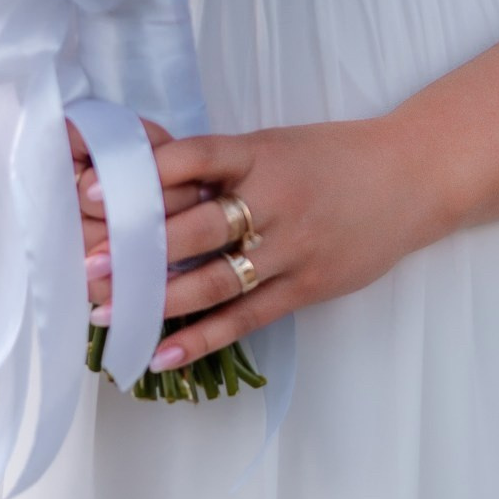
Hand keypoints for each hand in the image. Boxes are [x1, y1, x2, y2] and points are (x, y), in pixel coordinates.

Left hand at [81, 118, 429, 372]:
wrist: (411, 178)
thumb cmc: (333, 157)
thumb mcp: (275, 145)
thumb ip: (221, 165)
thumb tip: (147, 179)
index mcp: (261, 154)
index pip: (194, 158)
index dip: (142, 176)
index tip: (90, 192)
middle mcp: (276, 199)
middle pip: (197, 228)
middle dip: (138, 250)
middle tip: (88, 268)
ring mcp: (294, 247)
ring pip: (218, 280)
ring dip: (159, 301)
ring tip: (110, 315)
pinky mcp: (308, 286)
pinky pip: (248, 317)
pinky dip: (203, 338)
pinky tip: (163, 354)